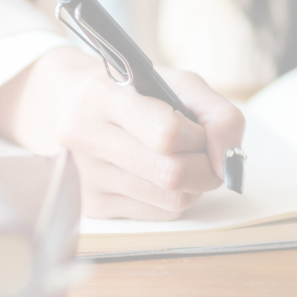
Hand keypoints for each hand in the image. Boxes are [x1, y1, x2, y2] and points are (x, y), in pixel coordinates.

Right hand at [0, 47, 245, 219]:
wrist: (65, 104)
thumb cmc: (131, 91)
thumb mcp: (175, 82)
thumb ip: (217, 113)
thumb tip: (231, 160)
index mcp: (102, 96)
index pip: (168, 133)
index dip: (200, 138)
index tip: (204, 133)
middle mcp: (84, 136)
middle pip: (172, 174)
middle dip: (207, 169)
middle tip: (207, 156)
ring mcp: (84, 176)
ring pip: (171, 200)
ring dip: (194, 185)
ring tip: (184, 162)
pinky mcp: (90, 205)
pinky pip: (158, 214)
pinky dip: (173, 198)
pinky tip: (160, 176)